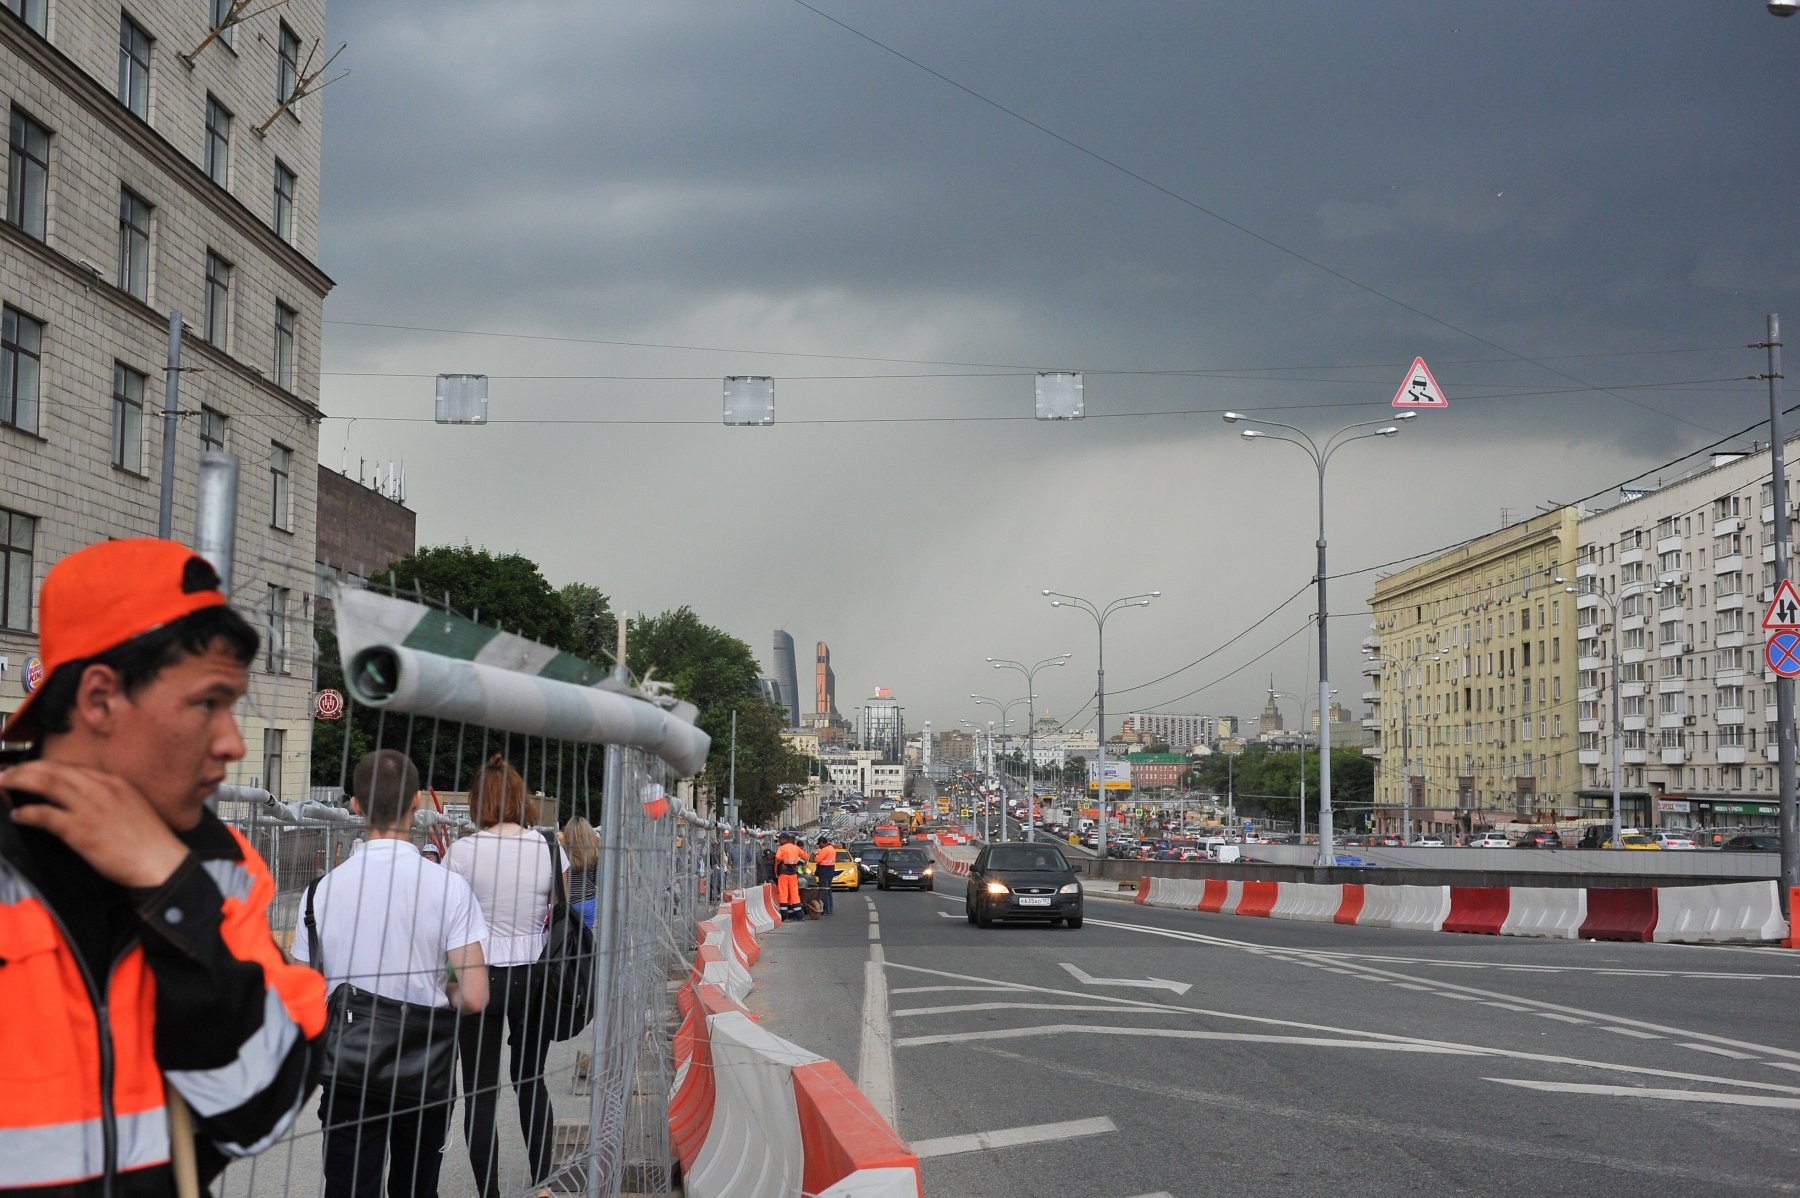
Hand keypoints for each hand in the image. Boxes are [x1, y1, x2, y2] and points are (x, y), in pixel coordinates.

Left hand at [2, 761, 189, 888]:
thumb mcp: (132, 806)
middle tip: (6, 773)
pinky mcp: (81, 830)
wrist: (160, 862)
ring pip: (46, 784)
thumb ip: (108, 797)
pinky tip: (18, 815)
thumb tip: (81, 799)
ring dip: (20, 782)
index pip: (71, 767)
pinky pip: (45, 815)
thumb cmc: (149, 840)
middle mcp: (101, 788)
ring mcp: (90, 808)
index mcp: (114, 782)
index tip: (30, 770)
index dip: (45, 767)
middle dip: (25, 769)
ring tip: (4, 785)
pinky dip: (27, 812)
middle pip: (54, 770)